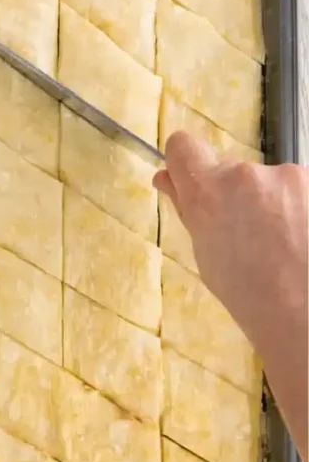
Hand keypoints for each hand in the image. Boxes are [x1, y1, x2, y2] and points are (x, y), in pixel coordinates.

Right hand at [154, 131, 306, 461]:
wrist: (307, 316)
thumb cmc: (251, 295)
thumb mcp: (206, 253)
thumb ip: (189, 209)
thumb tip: (167, 179)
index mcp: (208, 191)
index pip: (183, 146)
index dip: (184, 162)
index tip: (192, 181)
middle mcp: (247, 174)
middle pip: (233, 172)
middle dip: (238, 196)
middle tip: (250, 238)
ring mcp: (291, 177)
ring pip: (273, 184)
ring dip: (276, 205)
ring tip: (286, 247)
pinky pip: (302, 192)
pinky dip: (302, 212)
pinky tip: (302, 244)